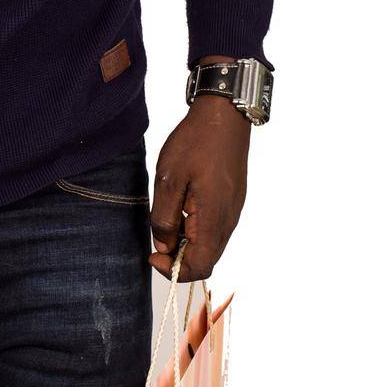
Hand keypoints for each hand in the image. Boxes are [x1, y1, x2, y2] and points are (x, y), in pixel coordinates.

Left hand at [148, 78, 250, 282]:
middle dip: (179, 256)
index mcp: (213, 219)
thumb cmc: (196, 143)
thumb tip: (164, 244)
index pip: (200, 266)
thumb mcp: (169, 179)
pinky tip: (181, 205)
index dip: (174, 269)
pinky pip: (215, 227)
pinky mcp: (232, 201)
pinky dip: (196, 228)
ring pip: (211, 243)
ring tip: (167, 216)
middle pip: (206, 259)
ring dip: (187, 241)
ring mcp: (232, 211)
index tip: (153, 254)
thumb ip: (165, 217)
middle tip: (157, 237)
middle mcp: (228, 220)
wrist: (223, 117)